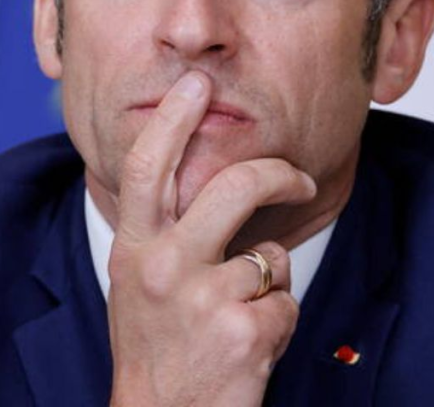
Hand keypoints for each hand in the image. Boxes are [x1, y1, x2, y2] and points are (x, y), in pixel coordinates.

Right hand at [107, 71, 316, 406]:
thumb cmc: (156, 348)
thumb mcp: (138, 281)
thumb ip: (162, 231)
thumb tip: (199, 173)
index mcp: (133, 248)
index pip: (150, 166)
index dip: (175, 118)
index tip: (197, 85)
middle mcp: (162, 266)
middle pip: (233, 187)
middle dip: (279, 174)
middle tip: (301, 180)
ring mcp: (203, 298)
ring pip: (270, 254)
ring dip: (267, 286)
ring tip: (235, 319)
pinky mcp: (244, 330)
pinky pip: (285, 301)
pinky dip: (277, 323)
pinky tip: (247, 347)